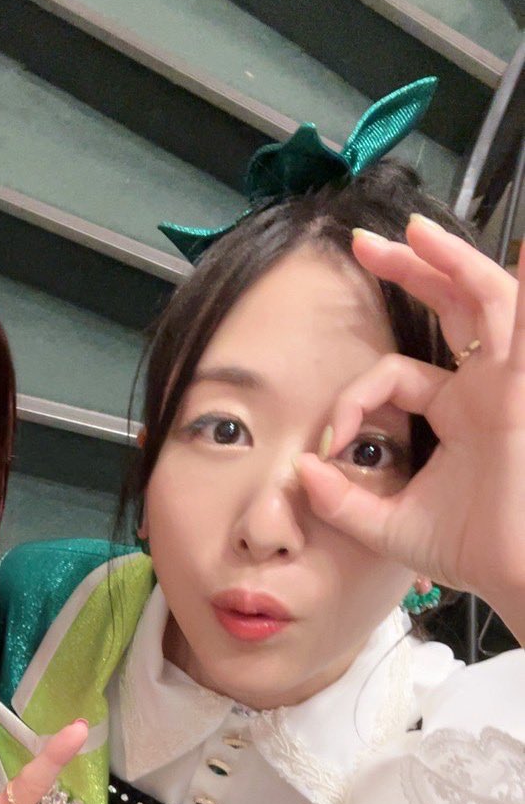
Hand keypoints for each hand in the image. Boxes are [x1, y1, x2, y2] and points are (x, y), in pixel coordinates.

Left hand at [296, 213, 524, 644]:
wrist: (518, 573)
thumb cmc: (472, 552)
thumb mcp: (387, 525)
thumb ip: (341, 500)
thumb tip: (300, 469)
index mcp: (458, 412)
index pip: (394, 376)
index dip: (351, 400)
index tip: (325, 442)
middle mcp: (484, 387)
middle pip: (450, 307)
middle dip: (409, 270)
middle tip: (363, 245)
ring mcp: (508, 381)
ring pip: (483, 296)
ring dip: (447, 258)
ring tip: (411, 230)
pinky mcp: (516, 386)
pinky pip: (510, 313)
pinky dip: (484, 279)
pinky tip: (468, 254)